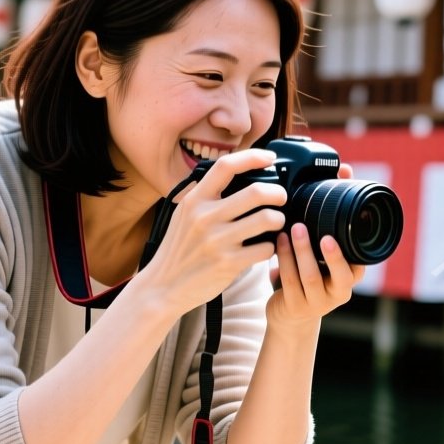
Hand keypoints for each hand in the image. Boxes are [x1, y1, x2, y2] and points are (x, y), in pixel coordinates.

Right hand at [135, 149, 287, 316]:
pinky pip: (266, 248)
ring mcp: (217, 240)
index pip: (226, 166)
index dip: (252, 157)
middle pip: (257, 192)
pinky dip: (272, 246)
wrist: (162, 286)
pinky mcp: (228, 263)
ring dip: (279, 219)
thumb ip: (207, 197)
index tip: (270, 158)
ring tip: (276, 223)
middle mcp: (205, 217)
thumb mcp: (184, 215)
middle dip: (278, 193)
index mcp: (195, 200)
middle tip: (281, 198)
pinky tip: (265, 247)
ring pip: (268, 219)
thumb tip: (241, 176)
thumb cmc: (179, 249)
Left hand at [266, 163, 366, 325]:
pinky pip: (290, 283)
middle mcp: (340, 291)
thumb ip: (333, 214)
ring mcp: (318, 302)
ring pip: (311, 277)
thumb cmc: (309, 270)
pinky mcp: (297, 307)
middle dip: (331, 254)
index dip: (352, 246)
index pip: (360, 262)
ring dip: (301, 252)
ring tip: (292, 230)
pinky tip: (277, 243)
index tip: (342, 228)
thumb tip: (344, 170)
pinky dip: (283, 261)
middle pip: (341, 274)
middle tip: (321, 234)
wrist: (290, 314)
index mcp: (350, 275)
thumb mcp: (324, 248)